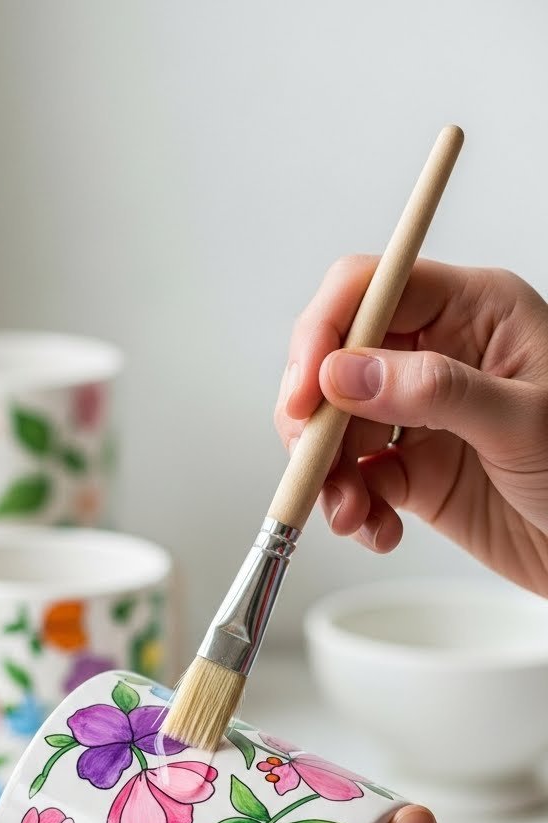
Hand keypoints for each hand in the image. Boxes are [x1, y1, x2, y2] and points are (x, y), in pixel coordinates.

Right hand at [274, 257, 547, 595]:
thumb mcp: (523, 419)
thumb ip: (434, 390)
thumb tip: (345, 374)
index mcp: (474, 310)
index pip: (373, 288)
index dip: (325, 333)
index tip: (305, 393)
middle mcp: (439, 353)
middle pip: (337, 360)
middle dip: (315, 417)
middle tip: (313, 464)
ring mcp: (422, 414)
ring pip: (337, 426)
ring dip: (328, 474)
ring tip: (349, 514)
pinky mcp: (415, 471)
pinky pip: (357, 480)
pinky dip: (353, 508)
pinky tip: (377, 529)